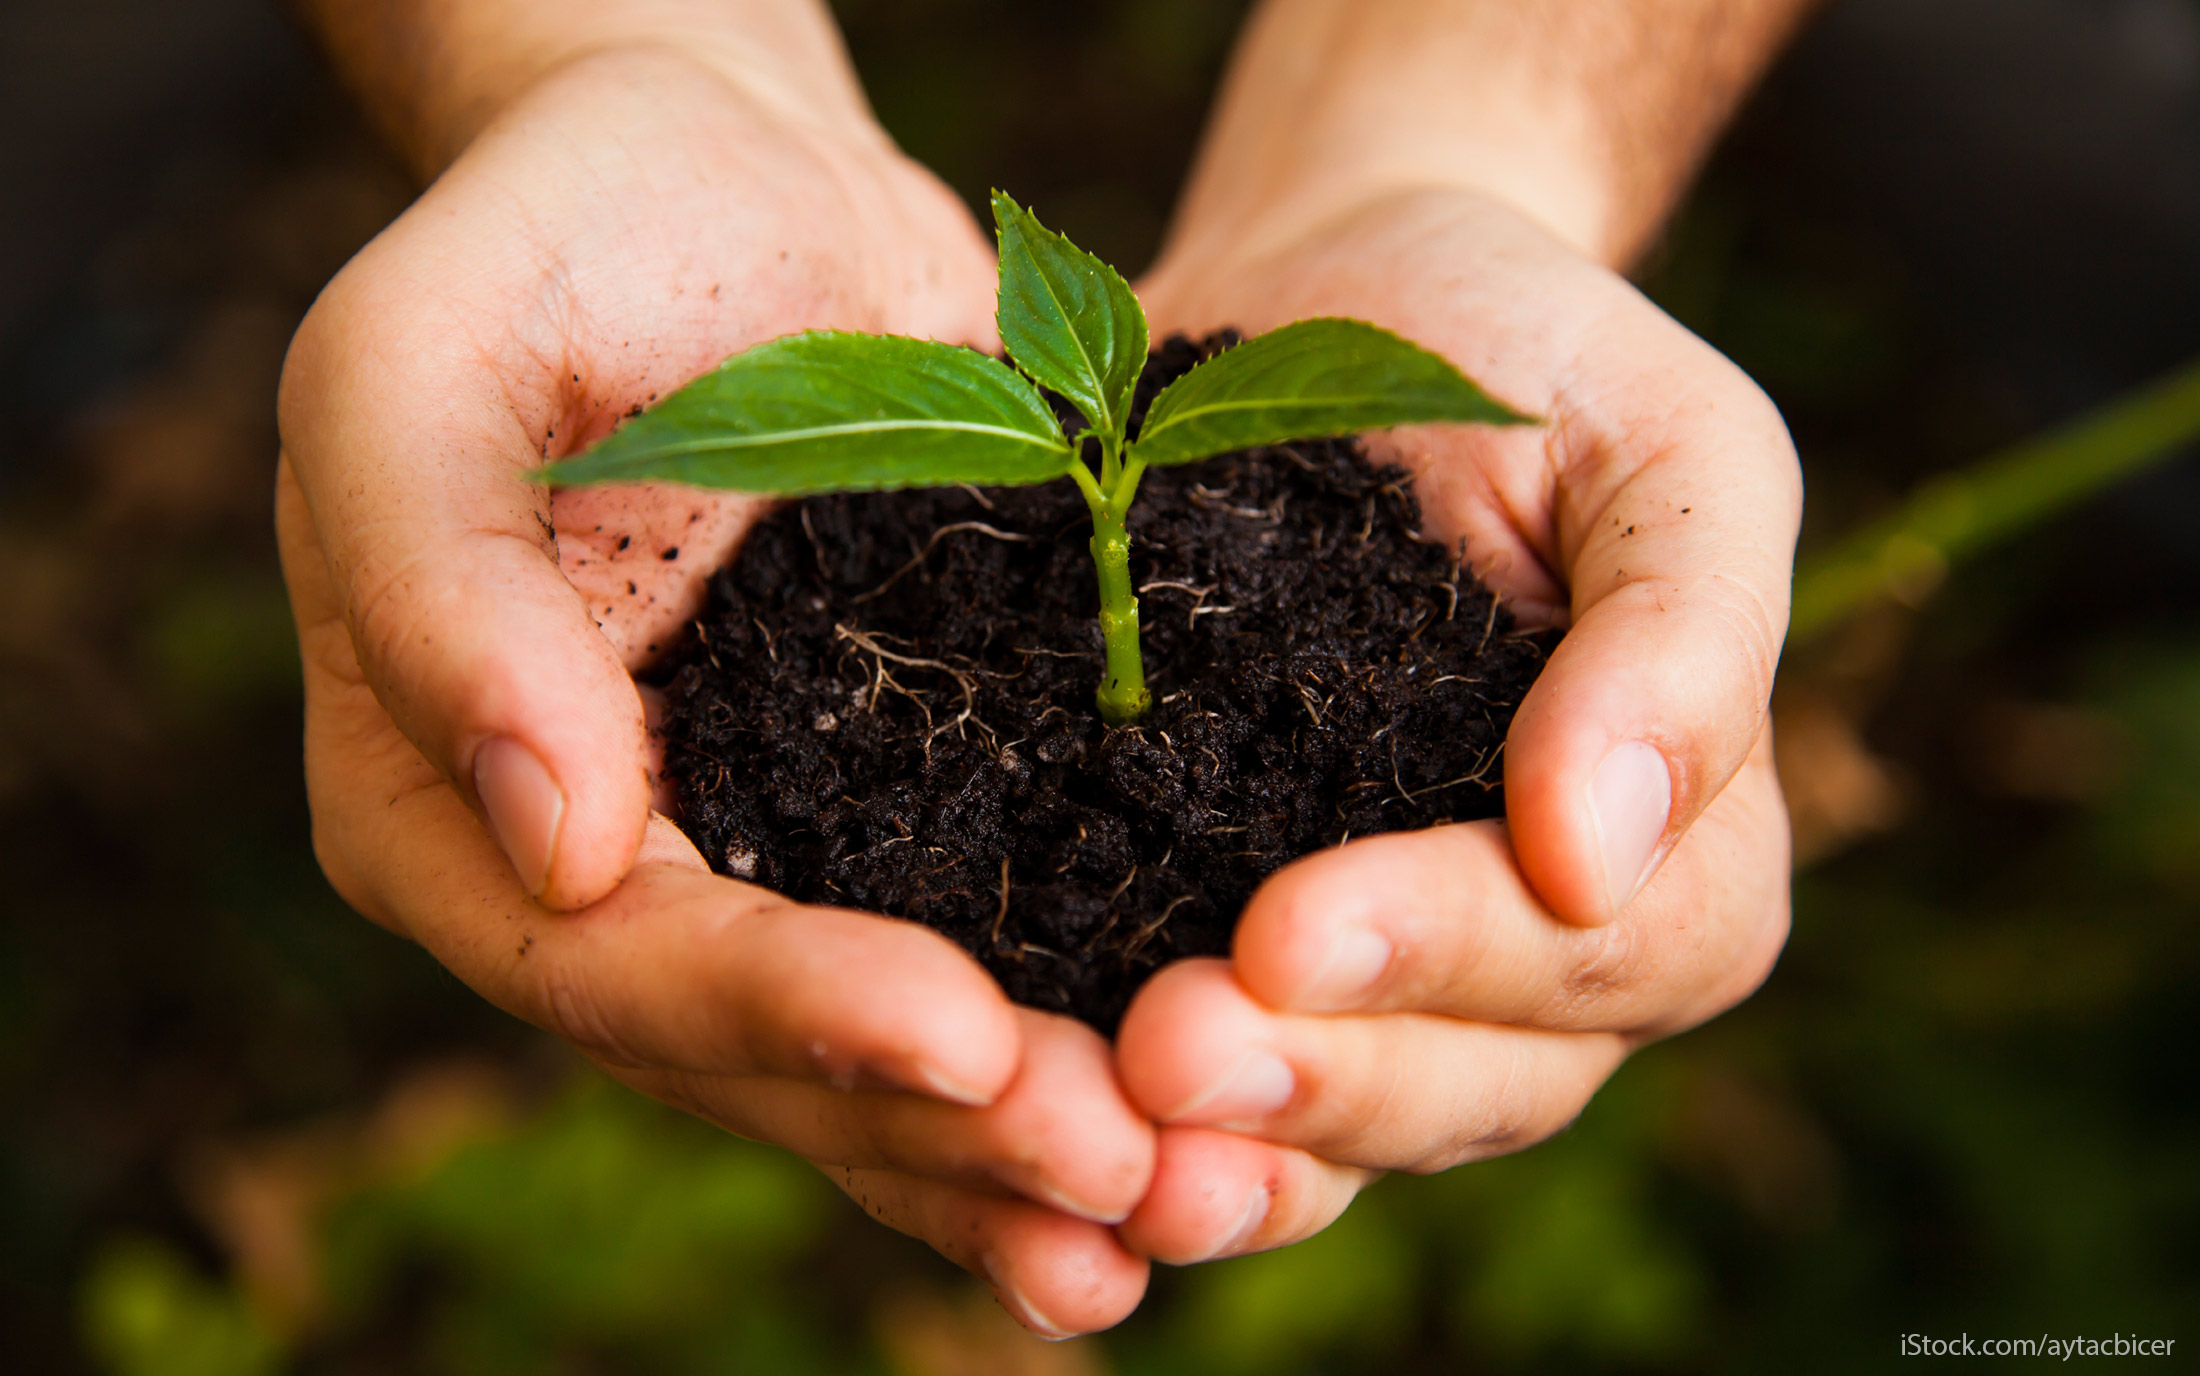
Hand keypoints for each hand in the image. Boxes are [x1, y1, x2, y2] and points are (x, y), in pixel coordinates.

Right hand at [276, 47, 1150, 1332]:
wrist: (738, 176)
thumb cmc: (559, 230)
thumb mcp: (425, 356)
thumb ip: (436, 582)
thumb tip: (553, 838)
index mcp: (450, 797)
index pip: (608, 961)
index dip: (782, 1016)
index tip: (964, 1037)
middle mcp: (602, 872)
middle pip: (761, 1059)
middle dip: (943, 1123)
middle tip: (1127, 1166)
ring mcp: (763, 854)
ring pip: (877, 1062)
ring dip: (1026, 1147)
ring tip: (1190, 1201)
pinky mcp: (897, 815)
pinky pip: (981, 960)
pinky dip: (1074, 1056)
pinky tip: (1197, 1146)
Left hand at [1110, 184, 1797, 1261]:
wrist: (1326, 303)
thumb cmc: (1517, 352)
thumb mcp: (1657, 439)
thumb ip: (1680, 629)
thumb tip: (1600, 859)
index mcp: (1672, 845)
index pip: (1603, 956)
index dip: (1452, 956)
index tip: (1293, 929)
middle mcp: (1531, 948)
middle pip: (1471, 1085)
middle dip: (1320, 1081)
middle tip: (1164, 1054)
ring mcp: (1376, 969)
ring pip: (1339, 1125)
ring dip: (1226, 1153)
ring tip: (1103, 1148)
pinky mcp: (1215, 934)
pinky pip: (1211, 1081)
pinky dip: (1133, 1128)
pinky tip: (1032, 1140)